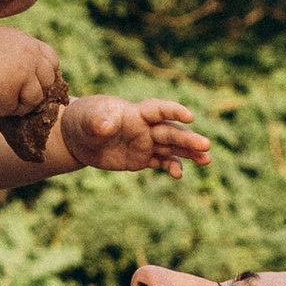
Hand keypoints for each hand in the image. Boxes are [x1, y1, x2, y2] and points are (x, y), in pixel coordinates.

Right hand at [0, 28, 67, 118]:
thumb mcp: (3, 43)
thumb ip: (20, 56)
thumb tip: (31, 79)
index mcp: (29, 43)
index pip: (52, 63)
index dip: (43, 77)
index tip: (27, 83)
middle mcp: (31, 57)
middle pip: (47, 85)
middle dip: (30, 94)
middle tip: (10, 95)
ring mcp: (22, 74)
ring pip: (33, 101)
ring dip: (16, 105)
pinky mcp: (8, 91)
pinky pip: (10, 110)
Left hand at [59, 93, 212, 179]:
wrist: (78, 137)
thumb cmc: (84, 119)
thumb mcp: (88, 119)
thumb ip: (98, 122)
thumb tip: (107, 127)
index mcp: (135, 113)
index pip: (158, 110)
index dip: (173, 112)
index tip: (190, 116)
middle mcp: (144, 128)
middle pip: (170, 132)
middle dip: (188, 139)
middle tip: (206, 146)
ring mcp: (145, 144)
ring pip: (171, 148)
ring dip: (189, 153)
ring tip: (207, 160)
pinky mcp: (141, 159)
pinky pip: (160, 162)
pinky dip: (171, 167)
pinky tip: (179, 175)